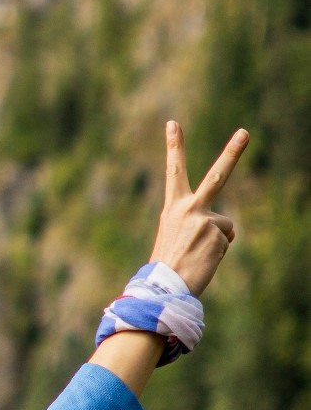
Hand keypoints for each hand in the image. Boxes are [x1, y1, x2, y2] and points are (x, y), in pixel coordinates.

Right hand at [152, 120, 246, 295]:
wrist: (164, 286)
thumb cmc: (168, 263)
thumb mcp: (178, 236)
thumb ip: (201, 223)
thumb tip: (230, 229)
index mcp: (173, 207)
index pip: (173, 171)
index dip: (174, 146)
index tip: (173, 123)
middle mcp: (189, 208)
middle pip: (216, 176)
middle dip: (232, 153)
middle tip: (245, 132)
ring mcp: (205, 220)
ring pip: (224, 227)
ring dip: (215, 243)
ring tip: (196, 256)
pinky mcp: (218, 235)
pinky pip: (226, 242)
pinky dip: (217, 254)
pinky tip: (203, 261)